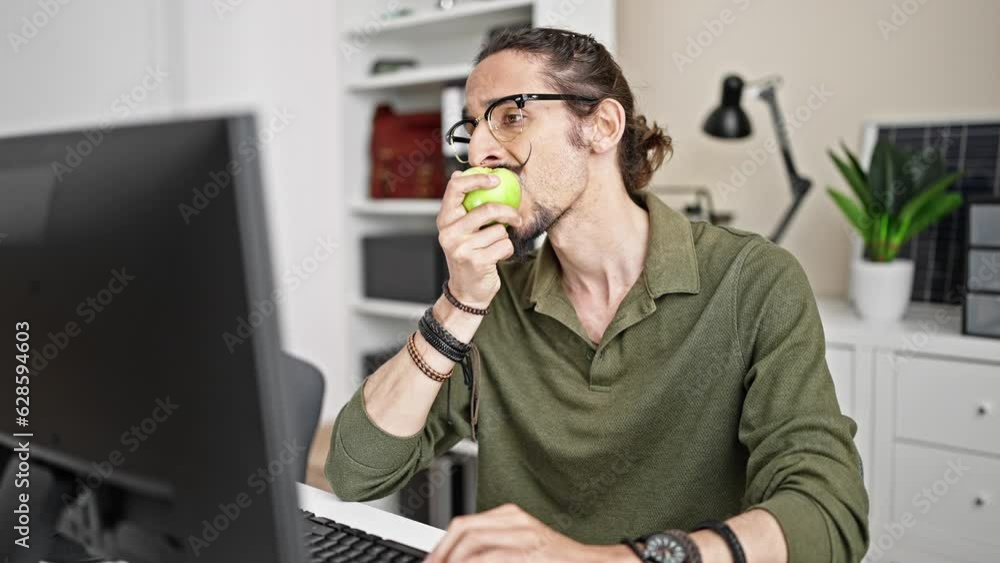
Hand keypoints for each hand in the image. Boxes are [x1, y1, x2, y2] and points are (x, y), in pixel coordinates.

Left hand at [423, 503, 638, 562]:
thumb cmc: (556, 560)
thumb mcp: (521, 547)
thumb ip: (493, 550)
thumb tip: (460, 559)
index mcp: (510, 516)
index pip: (464, 525)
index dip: (441, 546)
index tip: (431, 561)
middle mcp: (515, 521)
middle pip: (464, 529)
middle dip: (442, 553)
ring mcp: (525, 536)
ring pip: (474, 542)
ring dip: (454, 560)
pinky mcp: (532, 551)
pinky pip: (493, 557)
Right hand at [436, 171, 522, 309]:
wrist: (466, 291)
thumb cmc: (467, 255)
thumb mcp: (459, 230)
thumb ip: (462, 207)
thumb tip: (460, 173)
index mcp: (444, 220)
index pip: (455, 188)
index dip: (477, 179)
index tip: (496, 179)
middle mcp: (449, 233)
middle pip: (486, 210)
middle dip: (508, 212)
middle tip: (516, 217)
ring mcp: (461, 248)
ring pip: (499, 230)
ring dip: (503, 237)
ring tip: (494, 246)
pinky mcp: (476, 261)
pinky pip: (504, 245)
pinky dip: (506, 250)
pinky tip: (497, 257)